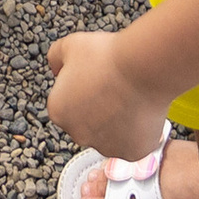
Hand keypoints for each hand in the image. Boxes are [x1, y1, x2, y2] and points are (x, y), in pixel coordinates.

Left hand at [45, 23, 169, 165]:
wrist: (143, 68)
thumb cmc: (108, 57)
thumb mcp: (70, 45)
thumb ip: (55, 58)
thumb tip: (57, 68)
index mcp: (59, 112)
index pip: (66, 104)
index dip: (82, 89)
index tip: (95, 79)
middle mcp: (78, 135)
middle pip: (86, 123)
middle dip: (97, 110)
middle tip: (113, 88)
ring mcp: (106, 147)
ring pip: (109, 135)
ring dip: (116, 122)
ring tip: (129, 97)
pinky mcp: (132, 153)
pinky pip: (132, 143)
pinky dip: (137, 131)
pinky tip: (140, 111)